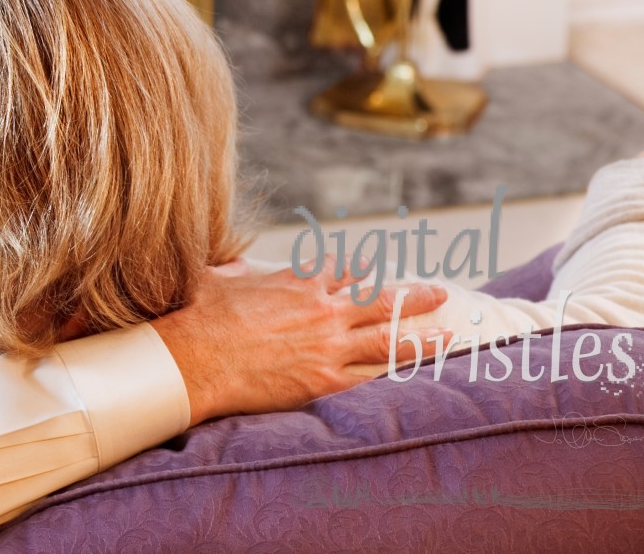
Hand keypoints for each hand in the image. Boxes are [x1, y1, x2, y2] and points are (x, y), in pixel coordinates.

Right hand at [151, 266, 447, 425]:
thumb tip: (235, 263)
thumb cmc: (201, 314)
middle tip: (439, 293)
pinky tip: (416, 373)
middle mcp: (322, 309)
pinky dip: (396, 372)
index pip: (344, 269)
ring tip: (448, 332)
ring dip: (423, 334)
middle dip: (415, 296)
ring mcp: (328, 346)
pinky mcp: (325, 380)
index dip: (363, 270)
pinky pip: (371, 376)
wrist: (196, 356)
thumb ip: (240, 268)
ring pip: (389, 338)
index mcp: (299, 281)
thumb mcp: (223, 276)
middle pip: (381, 299)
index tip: (376, 270)